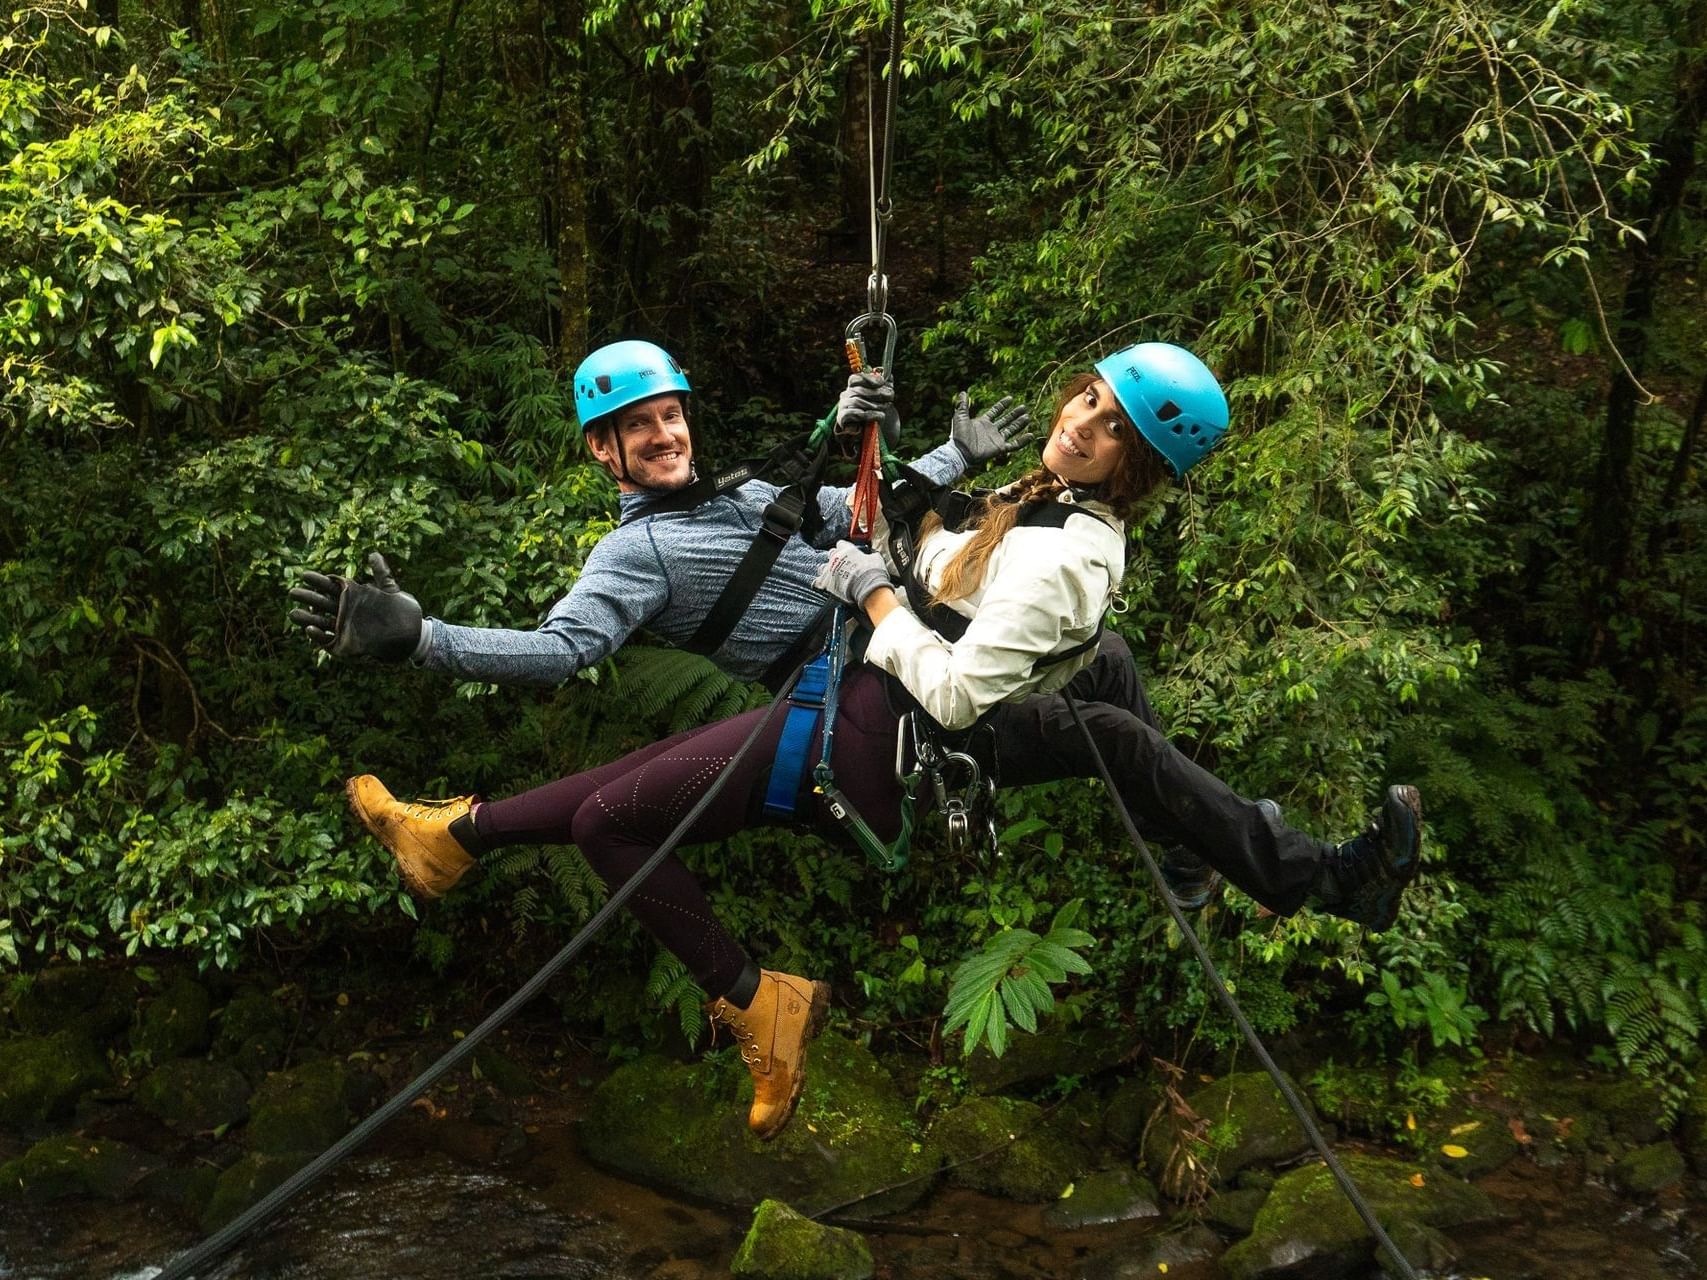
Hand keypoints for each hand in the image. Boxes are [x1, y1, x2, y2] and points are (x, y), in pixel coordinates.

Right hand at [287, 552, 423, 662]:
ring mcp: (342, 627)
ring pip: (320, 621)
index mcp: (352, 597)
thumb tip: (373, 553)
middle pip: (321, 603)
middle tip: (293, 592)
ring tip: (293, 614)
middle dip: (307, 598)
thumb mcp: (390, 592)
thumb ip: (382, 573)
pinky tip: (310, 630)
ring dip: (306, 618)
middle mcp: (344, 611)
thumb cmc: (397, 613)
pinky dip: (318, 636)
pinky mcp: (343, 644)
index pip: (331, 586)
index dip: (318, 581)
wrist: (407, 636)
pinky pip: (327, 640)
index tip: (305, 574)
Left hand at [812, 540, 892, 608]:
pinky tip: (825, 585)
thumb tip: (872, 557)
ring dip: (827, 570)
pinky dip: (821, 583)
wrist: (868, 588)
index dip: (844, 548)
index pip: (841, 544)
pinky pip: (817, 582)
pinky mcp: (826, 583)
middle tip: (843, 564)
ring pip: (822, 567)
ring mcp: (829, 570)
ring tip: (833, 575)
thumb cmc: (873, 573)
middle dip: (835, 558)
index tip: (848, 552)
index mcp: (847, 550)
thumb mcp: (876, 559)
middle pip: (831, 554)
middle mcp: (835, 558)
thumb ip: (871, 556)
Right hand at [836, 370, 900, 447]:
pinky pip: (853, 414)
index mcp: (853, 389)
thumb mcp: (883, 400)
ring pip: (856, 401)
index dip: (868, 378)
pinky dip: (869, 414)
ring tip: (886, 407)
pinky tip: (879, 416)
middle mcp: (845, 397)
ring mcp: (842, 409)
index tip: (882, 382)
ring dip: (875, 404)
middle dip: (877, 393)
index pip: (855, 379)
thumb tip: (888, 377)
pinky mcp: (842, 421)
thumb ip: (885, 386)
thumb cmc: (877, 415)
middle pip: (858, 390)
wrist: (872, 438)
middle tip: (891, 396)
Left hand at [950, 392, 1033, 465]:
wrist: (960, 452)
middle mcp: (991, 430)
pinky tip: (1031, 435)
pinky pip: (1014, 445)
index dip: (1002, 405)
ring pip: (1012, 430)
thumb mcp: (960, 416)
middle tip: (1024, 407)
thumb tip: (962, 392)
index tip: (1010, 398)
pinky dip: (1023, 441)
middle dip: (1015, 414)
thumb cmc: (959, 435)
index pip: (996, 411)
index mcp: (983, 422)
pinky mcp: (1000, 448)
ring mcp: (996, 439)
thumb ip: (962, 405)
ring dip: (1020, 424)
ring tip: (1028, 417)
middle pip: (1006, 420)